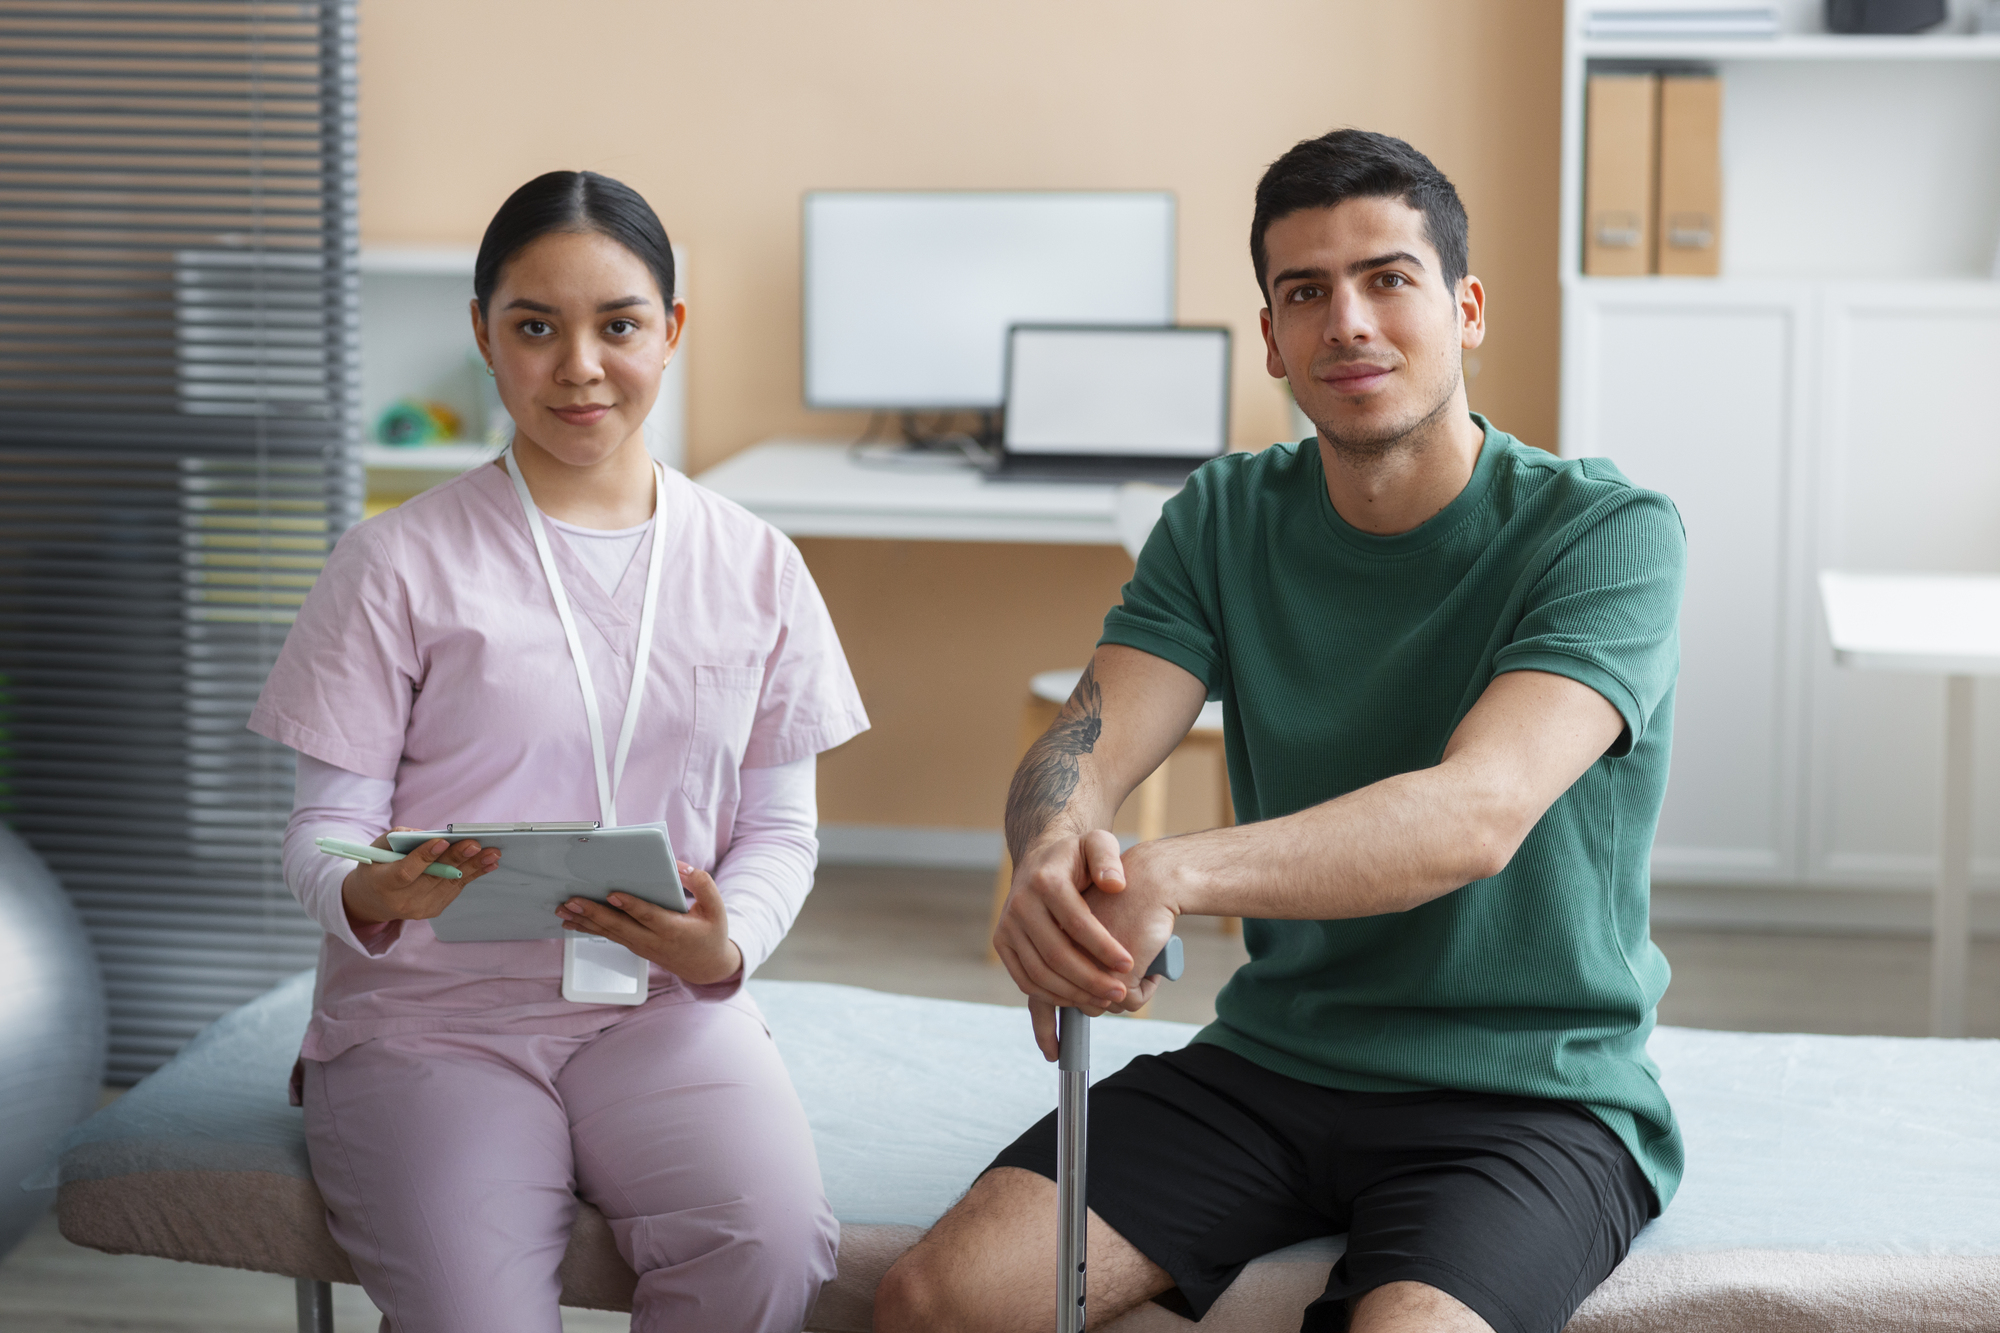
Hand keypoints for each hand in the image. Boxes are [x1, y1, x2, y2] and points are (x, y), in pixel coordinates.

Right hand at [341, 827, 500, 925]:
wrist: (372, 901)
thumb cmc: (377, 867)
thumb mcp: (377, 848)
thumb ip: (399, 838)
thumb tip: (430, 835)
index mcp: (384, 884)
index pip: (406, 872)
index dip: (425, 857)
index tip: (442, 842)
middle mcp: (402, 901)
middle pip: (434, 878)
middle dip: (457, 859)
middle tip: (476, 844)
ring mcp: (419, 909)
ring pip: (450, 884)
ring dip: (474, 867)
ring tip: (492, 853)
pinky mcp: (433, 910)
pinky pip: (455, 889)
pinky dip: (473, 874)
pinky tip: (488, 864)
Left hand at [554, 861, 741, 986]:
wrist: (706, 967)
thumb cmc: (710, 934)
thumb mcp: (716, 908)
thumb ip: (701, 884)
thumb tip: (679, 866)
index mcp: (674, 930)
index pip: (648, 916)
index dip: (630, 905)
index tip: (612, 894)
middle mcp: (653, 940)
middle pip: (619, 927)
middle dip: (593, 913)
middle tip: (572, 901)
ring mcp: (641, 946)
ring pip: (609, 933)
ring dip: (584, 921)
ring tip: (563, 910)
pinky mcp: (635, 947)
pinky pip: (610, 937)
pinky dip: (590, 928)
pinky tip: (573, 921)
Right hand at [994, 829, 1135, 1020]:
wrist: (1040, 860)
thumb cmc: (1077, 857)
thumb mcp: (1097, 844)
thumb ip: (1108, 859)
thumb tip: (1115, 885)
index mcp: (1045, 880)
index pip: (1077, 923)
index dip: (1103, 947)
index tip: (1128, 964)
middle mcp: (1020, 904)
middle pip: (1056, 954)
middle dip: (1090, 979)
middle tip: (1118, 992)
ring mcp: (1007, 925)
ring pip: (1039, 973)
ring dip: (1073, 993)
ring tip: (1102, 999)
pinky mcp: (1001, 942)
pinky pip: (1025, 979)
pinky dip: (1051, 995)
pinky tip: (1078, 998)